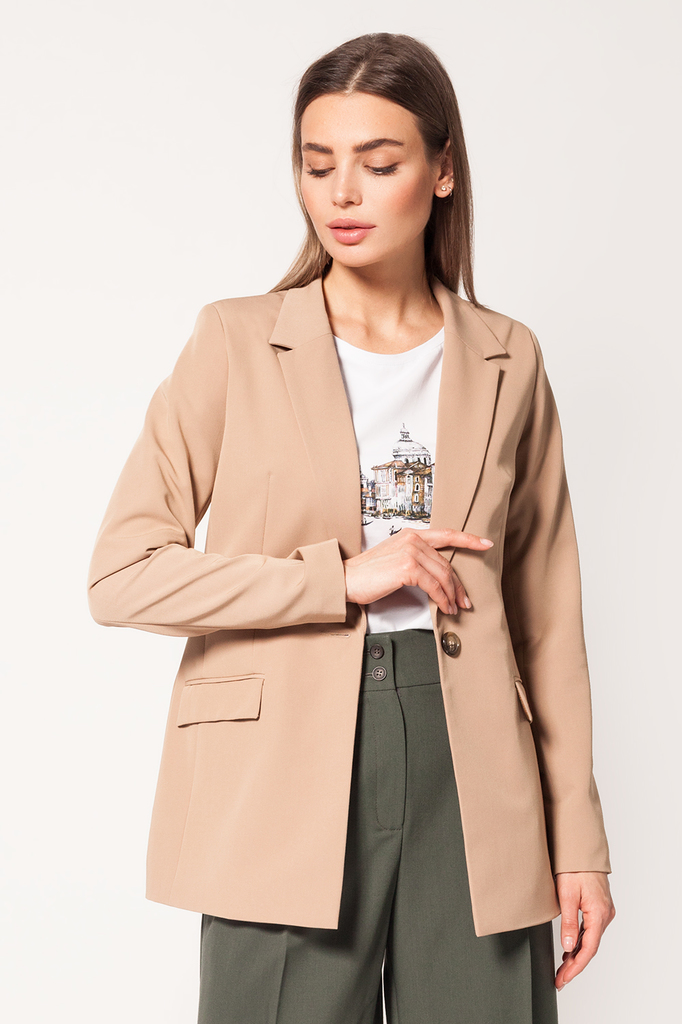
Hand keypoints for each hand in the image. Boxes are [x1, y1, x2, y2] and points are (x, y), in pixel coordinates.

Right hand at [342, 528, 493, 613]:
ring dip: (452, 595)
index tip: (485, 543)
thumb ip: (415, 558)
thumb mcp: (394, 557)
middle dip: (459, 585)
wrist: (345, 579)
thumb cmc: (366, 573)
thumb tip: (437, 575)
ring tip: (455, 608)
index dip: (469, 539)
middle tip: (465, 600)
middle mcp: (412, 540)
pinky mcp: (407, 568)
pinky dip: (442, 599)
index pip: (446, 534)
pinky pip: (434, 586)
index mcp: (410, 534)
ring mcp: (410, 552)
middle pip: (446, 563)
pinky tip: (444, 607)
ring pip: (443, 575)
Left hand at [554, 871, 615, 989]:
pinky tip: (570, 948)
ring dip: (577, 954)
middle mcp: (605, 914)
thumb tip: (568, 947)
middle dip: (575, 965)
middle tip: (560, 978)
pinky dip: (580, 941)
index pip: (588, 949)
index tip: (563, 978)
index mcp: (598, 914)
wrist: (582, 848)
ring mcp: (603, 911)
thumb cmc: (574, 867)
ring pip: (591, 939)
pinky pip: (591, 930)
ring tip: (562, 968)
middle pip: (590, 947)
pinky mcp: (599, 906)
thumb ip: (568, 922)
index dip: (575, 967)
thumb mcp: (566, 895)